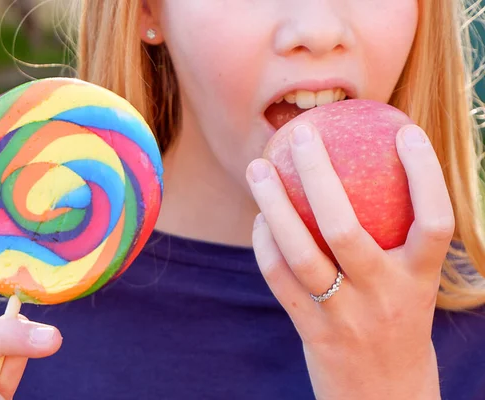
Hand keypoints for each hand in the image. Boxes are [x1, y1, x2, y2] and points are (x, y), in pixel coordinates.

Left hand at [246, 123, 452, 399]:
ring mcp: (345, 315)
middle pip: (345, 228)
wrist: (385, 397)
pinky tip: (259, 219)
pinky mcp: (312, 330)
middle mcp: (385, 295)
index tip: (404, 130)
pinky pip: (279, 278)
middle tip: (300, 134)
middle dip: (318, 175)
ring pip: (300, 253)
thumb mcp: (412, 283)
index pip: (435, 221)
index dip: (424, 174)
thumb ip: (398, 238)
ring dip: (273, 206)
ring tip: (258, 168)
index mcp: (421, 279)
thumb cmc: (397, 322)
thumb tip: (369, 171)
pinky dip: (265, 243)